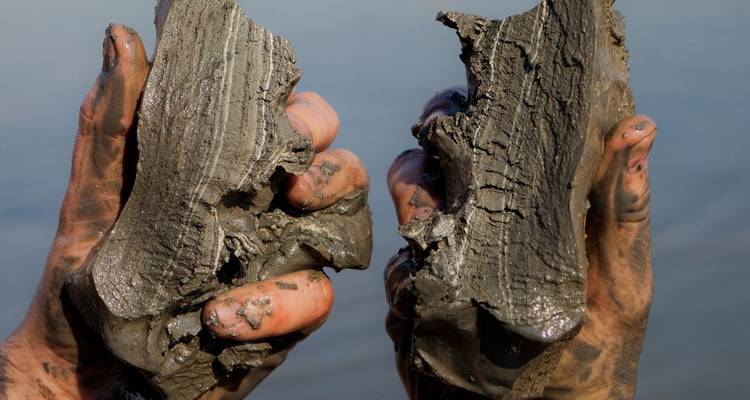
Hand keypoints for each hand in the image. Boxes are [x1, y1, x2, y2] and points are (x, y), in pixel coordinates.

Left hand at [0, 24, 367, 398]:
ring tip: (250, 255)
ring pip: (345, 230)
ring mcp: (287, 260)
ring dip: (317, 234)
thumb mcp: (97, 194)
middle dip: (332, 169)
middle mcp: (274, 210)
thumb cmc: (90, 273)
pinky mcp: (289, 314)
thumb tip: (122, 39)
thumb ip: (114, 125)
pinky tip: (220, 316)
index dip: (305, 116)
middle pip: (343, 170)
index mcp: (238, 172)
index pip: (296, 124)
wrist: (91, 367)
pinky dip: (277, 305)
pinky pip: (315, 299)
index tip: (282, 121)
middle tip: (294, 185)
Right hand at [385, 87, 654, 398]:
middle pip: (425, 173)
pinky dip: (406, 288)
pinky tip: (430, 307)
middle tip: (435, 189)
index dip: (463, 118)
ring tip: (440, 256)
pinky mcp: (418, 305)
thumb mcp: (621, 275)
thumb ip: (621, 206)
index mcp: (519, 210)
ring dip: (413, 232)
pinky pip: (395, 280)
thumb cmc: (602, 343)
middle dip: (420, 171)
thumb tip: (641, 125)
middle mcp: (475, 229)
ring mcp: (443, 265)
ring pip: (404, 226)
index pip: (483, 145)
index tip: (461, 108)